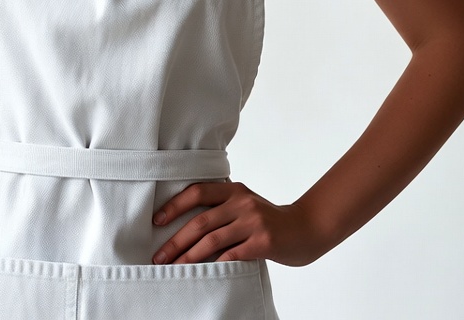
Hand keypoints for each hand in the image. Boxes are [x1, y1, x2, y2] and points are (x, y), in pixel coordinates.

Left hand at [151, 181, 324, 266]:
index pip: (197, 192)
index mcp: (234, 190)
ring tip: (174, 267)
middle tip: (159, 256)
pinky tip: (202, 272)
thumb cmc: (269, 220)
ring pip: (212, 240)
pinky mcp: (263, 242)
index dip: (175, 206)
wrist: (306, 228)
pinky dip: (214, 264)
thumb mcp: (246, 204)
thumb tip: (186, 221)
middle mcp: (241, 202)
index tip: (157, 220)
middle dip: (176, 240)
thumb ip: (223, 206)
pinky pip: (232, 255)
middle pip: (201, 221)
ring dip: (189, 256)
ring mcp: (253, 222)